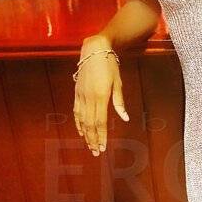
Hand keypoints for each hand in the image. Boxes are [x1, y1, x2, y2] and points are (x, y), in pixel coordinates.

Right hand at [73, 36, 128, 155]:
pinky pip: (76, 111)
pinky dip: (78, 123)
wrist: (94, 50)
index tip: (103, 147)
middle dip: (93, 139)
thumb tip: (125, 118)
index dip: (101, 136)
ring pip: (82, 119)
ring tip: (90, 145)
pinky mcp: (77, 92)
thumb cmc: (110, 65)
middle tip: (96, 152)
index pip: (100, 122)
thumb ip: (119, 102)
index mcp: (101, 96)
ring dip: (85, 134)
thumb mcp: (118, 83)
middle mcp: (89, 97)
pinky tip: (81, 131)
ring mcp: (81, 95)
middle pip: (90, 124)